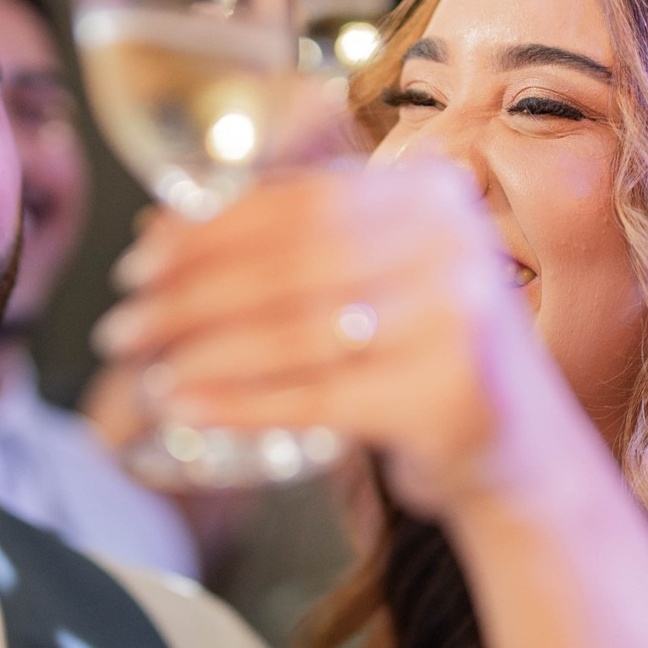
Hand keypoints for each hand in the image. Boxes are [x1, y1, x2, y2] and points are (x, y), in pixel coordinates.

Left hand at [91, 164, 587, 519]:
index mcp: (434, 190)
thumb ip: (308, 239)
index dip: (206, 231)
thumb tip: (163, 226)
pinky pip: (313, 397)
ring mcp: (454, 319)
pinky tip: (186, 406)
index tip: (139, 260)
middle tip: (123, 325)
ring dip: (201, 351)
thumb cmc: (430, 357)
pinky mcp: (442, 397)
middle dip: (188, 296)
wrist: (525, 457)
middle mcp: (454, 241)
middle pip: (287, 265)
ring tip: (145, 371)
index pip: (298, 202)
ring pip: (291, 333)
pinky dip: (238, 403)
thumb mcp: (388, 273)